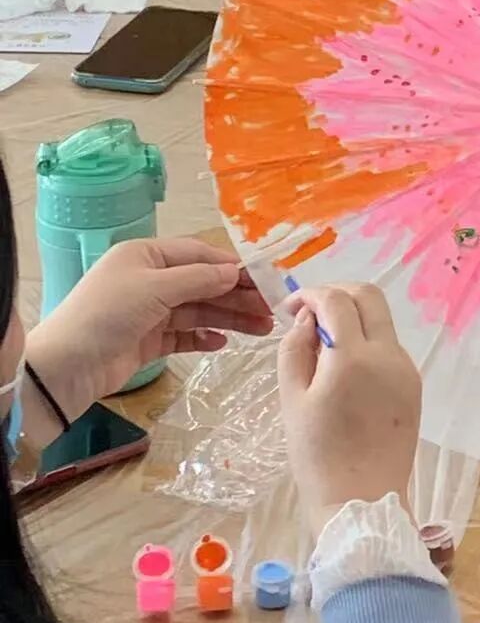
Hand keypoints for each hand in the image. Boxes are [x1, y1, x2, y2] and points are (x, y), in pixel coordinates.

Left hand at [24, 238, 271, 445]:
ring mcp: (149, 311)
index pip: (198, 255)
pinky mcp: (148, 341)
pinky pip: (184, 335)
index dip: (232, 267)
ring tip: (261, 329)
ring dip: (229, 318)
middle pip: (203, 284)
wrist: (66, 367)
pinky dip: (204, 337)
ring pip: (198, 310)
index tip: (265, 279)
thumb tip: (235, 272)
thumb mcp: (154, 289)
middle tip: (270, 309)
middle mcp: (149, 280)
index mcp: (146, 256)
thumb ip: (198, 280)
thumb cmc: (107, 315)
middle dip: (237, 295)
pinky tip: (222, 343)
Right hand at [278, 285, 420, 536]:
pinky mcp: (414, 386)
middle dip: (337, 294)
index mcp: (355, 358)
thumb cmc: (317, 457)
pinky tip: (344, 369)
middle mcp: (389, 356)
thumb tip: (307, 319)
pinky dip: (366, 343)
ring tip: (322, 347)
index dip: (310, 294)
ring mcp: (406, 370)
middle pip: (370, 298)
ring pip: (381, 322)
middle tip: (309, 313)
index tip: (289, 308)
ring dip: (352, 319)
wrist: (362, 502)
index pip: (336, 301)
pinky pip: (389, 348)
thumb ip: (295, 349)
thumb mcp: (292, 400)